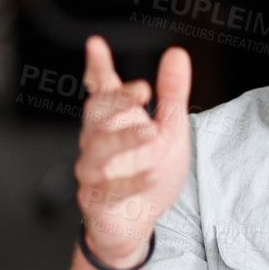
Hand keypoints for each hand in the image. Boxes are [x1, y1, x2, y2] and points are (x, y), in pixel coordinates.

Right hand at [75, 38, 192, 268]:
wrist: (136, 224)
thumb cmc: (150, 174)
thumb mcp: (171, 131)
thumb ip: (172, 94)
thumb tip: (176, 54)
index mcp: (113, 121)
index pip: (101, 89)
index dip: (97, 67)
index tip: (96, 46)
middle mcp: (96, 142)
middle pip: (97, 114)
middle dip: (118, 99)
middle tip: (143, 90)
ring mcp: (92, 171)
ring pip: (97, 151)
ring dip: (123, 139)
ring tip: (150, 133)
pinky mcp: (96, 201)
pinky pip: (108, 190)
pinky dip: (130, 181)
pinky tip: (150, 174)